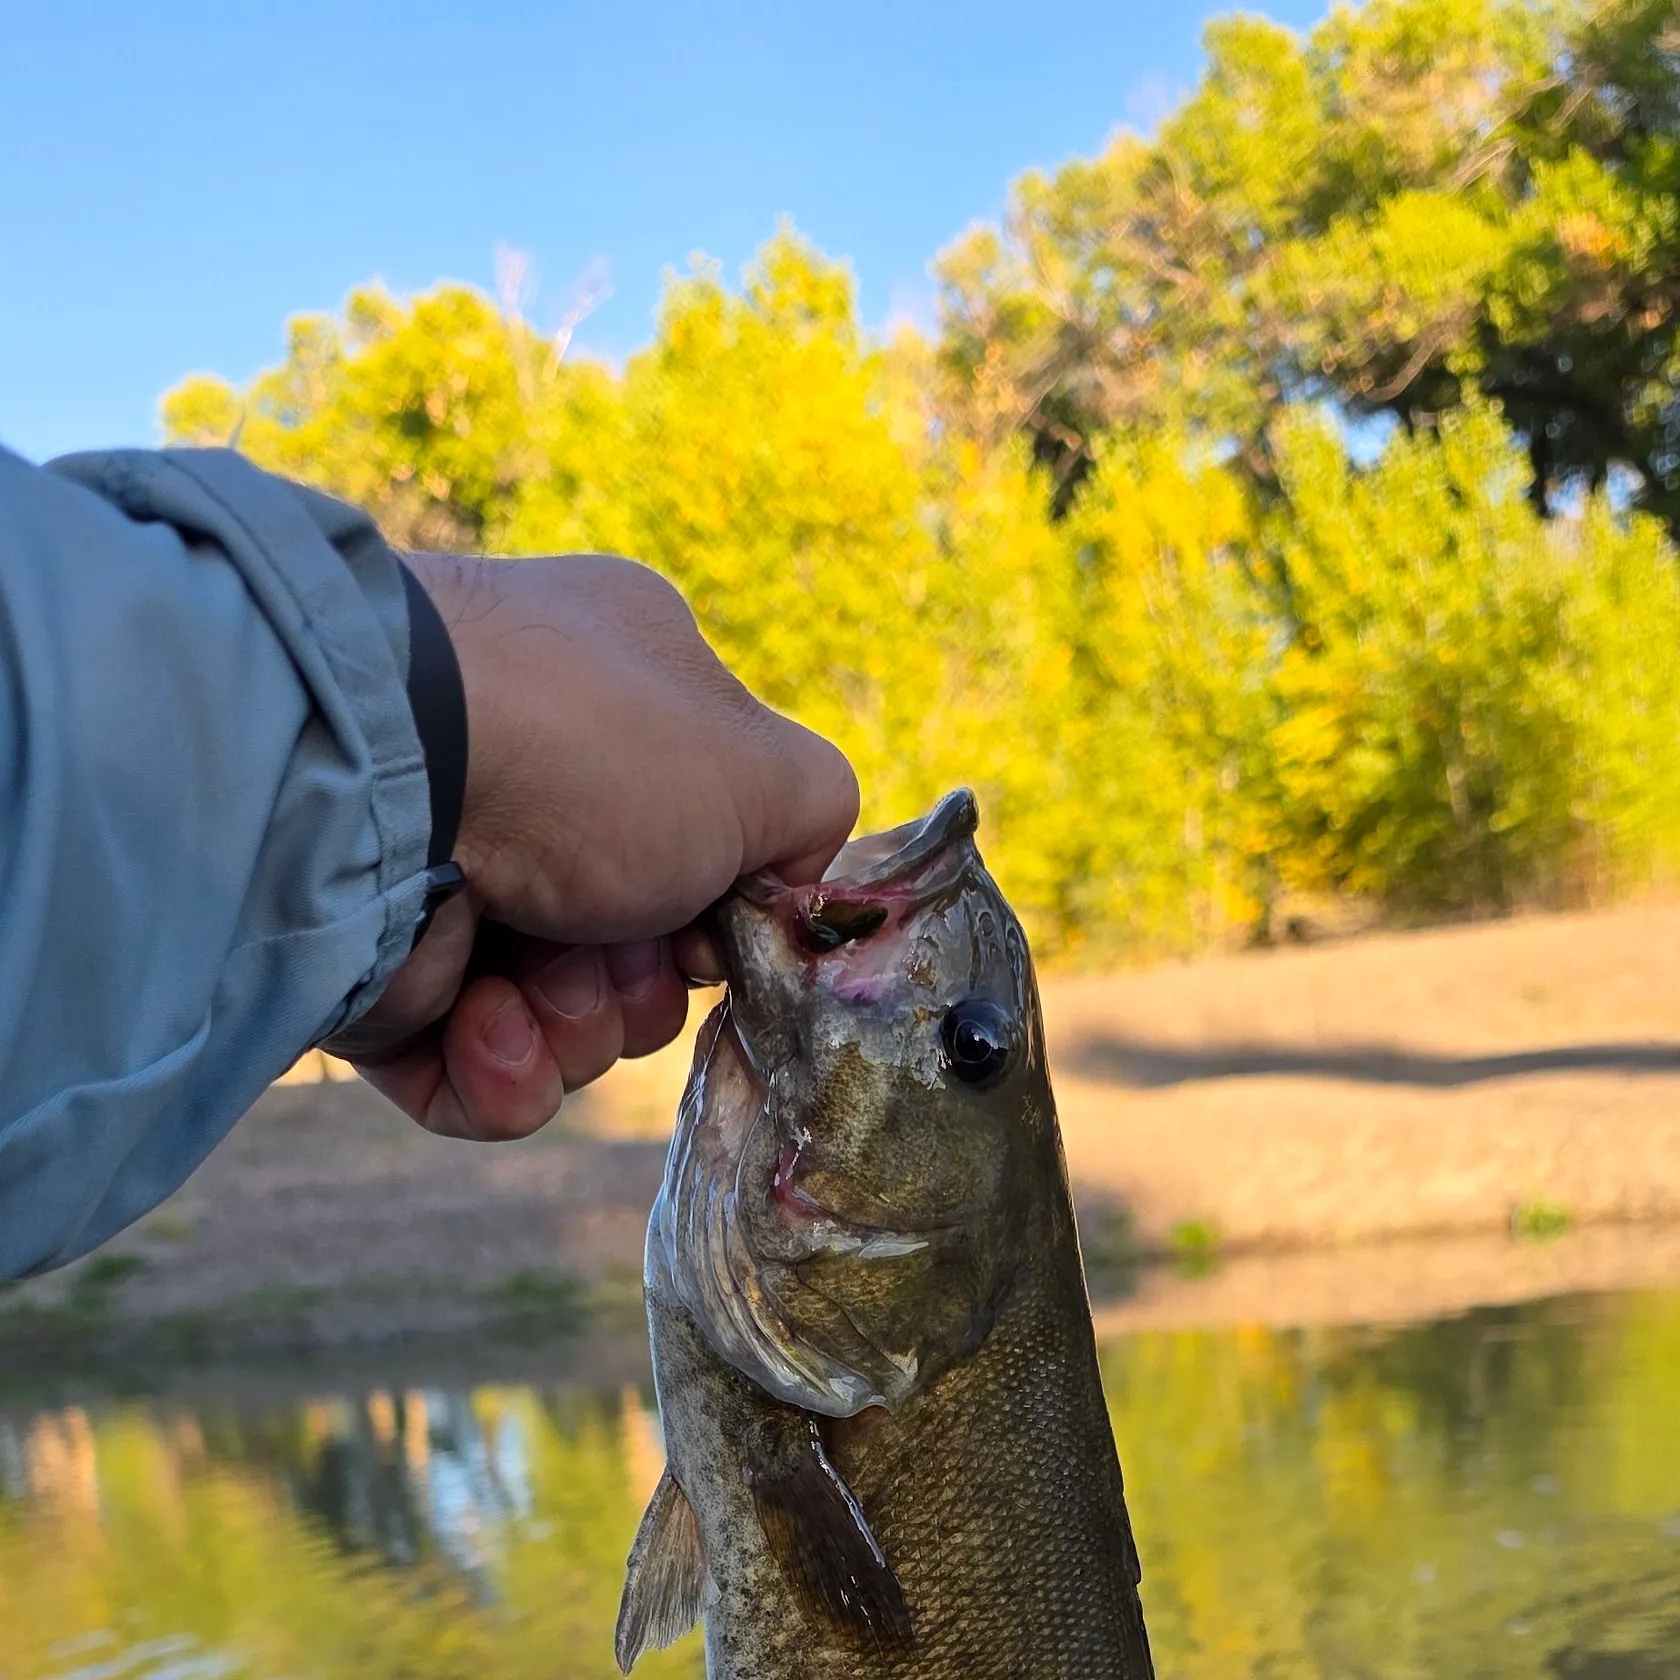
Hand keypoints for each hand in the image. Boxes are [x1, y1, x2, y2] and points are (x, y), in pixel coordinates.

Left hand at [324, 551, 857, 1140]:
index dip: (720, 909)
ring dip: (574, 1026)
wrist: (381, 779)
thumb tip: (786, 882)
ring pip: (564, 1021)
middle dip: (640, 983)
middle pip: (638, 950)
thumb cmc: (594, 755)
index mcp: (622, 701)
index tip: (714, 926)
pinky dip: (500, 1070)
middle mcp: (535, 784)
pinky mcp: (384, 971)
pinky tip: (485, 1024)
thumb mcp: (766, 770)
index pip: (700, 838)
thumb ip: (818, 815)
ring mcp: (451, 876)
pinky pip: (478, 1069)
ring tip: (533, 982)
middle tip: (618, 951)